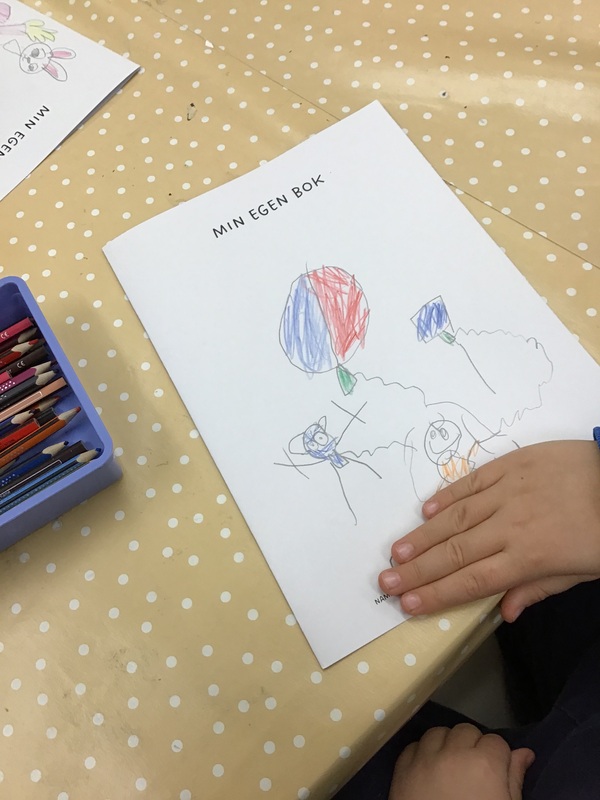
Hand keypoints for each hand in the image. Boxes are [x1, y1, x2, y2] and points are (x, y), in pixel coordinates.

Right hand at [379, 441, 599, 620]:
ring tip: (397, 551)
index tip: (408, 604)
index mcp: (529, 557)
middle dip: (417, 570)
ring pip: (456, 517)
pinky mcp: (510, 464)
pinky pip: (471, 481)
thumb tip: (505, 613)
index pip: (473, 581)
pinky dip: (447, 495)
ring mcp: (507, 491)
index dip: (438, 594)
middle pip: (455, 552)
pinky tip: (427, 510)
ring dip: (423, 535)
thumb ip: (538, 589)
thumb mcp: (582, 571)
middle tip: (385, 581)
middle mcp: (510, 525)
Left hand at [388, 724, 533, 799]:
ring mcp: (424, 759)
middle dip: (472, 746)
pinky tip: (428, 772)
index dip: (498, 756)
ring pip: (438, 732)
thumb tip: (525, 753)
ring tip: (450, 768)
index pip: (496, 741)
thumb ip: (514, 779)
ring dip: (446, 745)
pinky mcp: (402, 769)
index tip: (496, 772)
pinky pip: (413, 747)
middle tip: (473, 772)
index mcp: (485, 764)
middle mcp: (454, 753)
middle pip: (466, 730)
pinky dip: (422, 754)